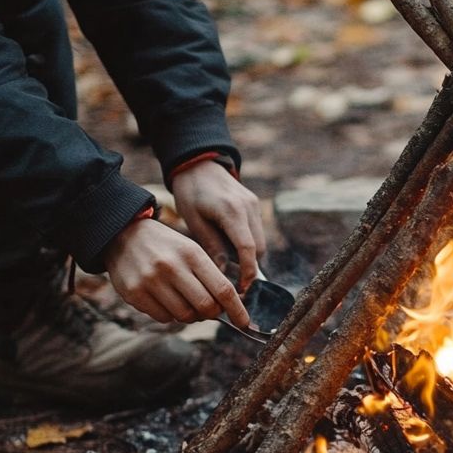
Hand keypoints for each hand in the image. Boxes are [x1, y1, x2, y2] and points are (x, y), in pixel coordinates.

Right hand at [101, 217, 250, 327]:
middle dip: (212, 313)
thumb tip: (230, 307)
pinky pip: (164, 318)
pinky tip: (166, 300)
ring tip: (185, 301)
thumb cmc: (166, 247)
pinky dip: (171, 315)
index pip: (223, 289)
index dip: (237, 310)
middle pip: (206, 307)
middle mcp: (172, 267)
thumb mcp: (191, 250)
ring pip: (185, 316)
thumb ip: (210, 276)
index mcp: (192, 254)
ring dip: (191, 315)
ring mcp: (151, 281)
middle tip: (208, 308)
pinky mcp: (134, 293)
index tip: (244, 322)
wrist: (122, 236)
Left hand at [170, 159, 265, 292]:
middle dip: (249, 267)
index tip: (241, 289)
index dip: (247, 272)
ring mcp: (254, 205)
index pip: (248, 249)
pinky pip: (257, 231)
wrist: (198, 163)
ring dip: (249, 256)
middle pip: (259, 248)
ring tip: (228, 262)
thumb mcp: (195, 221)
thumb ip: (212, 247)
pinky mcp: (255, 204)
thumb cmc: (190, 192)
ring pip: (261, 241)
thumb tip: (222, 276)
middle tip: (232, 282)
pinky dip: (248, 243)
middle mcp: (248, 207)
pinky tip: (230, 246)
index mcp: (231, 211)